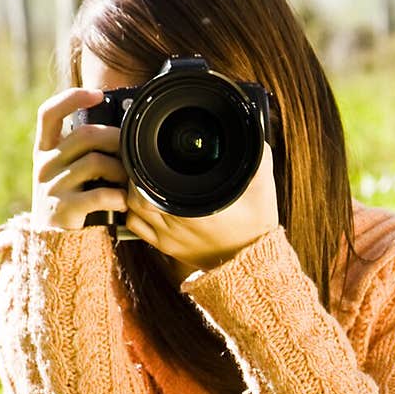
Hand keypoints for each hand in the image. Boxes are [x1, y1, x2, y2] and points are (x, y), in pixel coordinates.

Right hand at [31, 87, 127, 229]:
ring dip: (120, 170)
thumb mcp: (65, 173)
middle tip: (130, 151)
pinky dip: (117, 197)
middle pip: (85, 135)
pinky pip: (98, 195)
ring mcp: (52, 187)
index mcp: (44, 151)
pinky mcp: (63, 210)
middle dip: (115, 139)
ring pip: (95, 162)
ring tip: (128, 182)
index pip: (48, 113)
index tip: (96, 94)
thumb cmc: (68, 203)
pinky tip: (122, 202)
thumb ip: (79, 153)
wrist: (52, 245)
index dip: (71, 98)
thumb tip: (117, 132)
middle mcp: (44, 165)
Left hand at [123, 141, 279, 277]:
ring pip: (132, 210)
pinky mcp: (166, 247)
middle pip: (134, 194)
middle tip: (145, 160)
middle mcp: (176, 224)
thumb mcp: (261, 187)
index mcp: (194, 209)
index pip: (148, 184)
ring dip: (133, 192)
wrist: (252, 264)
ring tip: (145, 178)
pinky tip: (147, 200)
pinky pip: (136, 227)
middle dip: (135, 175)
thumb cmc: (256, 227)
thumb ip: (257, 157)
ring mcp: (168, 238)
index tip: (149, 150)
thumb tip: (252, 129)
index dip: (143, 164)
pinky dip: (135, 211)